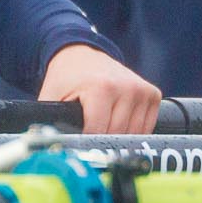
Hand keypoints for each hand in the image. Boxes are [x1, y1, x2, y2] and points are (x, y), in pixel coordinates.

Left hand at [40, 43, 161, 134]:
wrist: (81, 54)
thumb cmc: (65, 79)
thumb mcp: (50, 98)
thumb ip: (49, 123)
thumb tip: (48, 148)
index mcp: (102, 88)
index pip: (98, 131)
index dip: (84, 141)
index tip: (76, 141)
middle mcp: (127, 88)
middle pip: (117, 135)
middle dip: (100, 140)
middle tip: (87, 134)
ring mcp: (142, 91)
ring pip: (134, 135)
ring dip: (118, 137)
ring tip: (101, 125)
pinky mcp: (152, 94)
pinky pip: (146, 127)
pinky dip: (132, 131)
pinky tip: (116, 122)